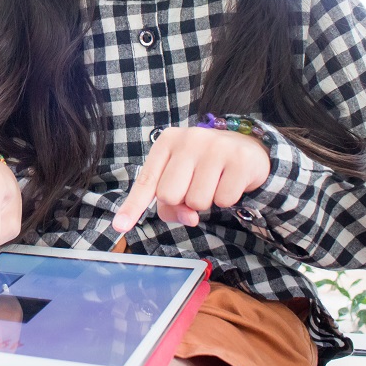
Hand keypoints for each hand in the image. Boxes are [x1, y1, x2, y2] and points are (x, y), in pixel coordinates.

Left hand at [110, 126, 269, 231]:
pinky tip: (230, 181)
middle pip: (169, 195)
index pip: (146, 181)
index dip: (132, 206)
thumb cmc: (203, 166)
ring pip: (197, 202)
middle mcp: (189, 139)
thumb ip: (171, 203)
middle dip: (182, 201)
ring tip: (214, 182)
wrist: (246, 148)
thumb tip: (189, 217)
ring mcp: (215, 147)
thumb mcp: (180, 177)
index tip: (119, 226)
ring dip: (206, 202)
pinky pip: (224, 200)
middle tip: (195, 186)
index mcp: (167, 142)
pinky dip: (227, 199)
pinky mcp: (239, 160)